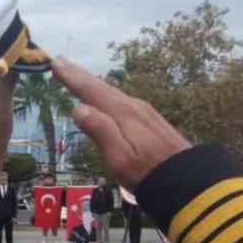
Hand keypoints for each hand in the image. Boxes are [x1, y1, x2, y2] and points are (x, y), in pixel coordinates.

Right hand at [52, 57, 190, 189]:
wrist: (188, 180)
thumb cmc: (148, 173)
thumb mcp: (119, 157)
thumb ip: (100, 130)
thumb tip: (78, 108)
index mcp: (122, 113)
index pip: (91, 91)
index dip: (72, 77)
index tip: (54, 62)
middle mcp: (133, 106)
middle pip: (102, 87)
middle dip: (81, 75)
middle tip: (62, 62)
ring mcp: (145, 113)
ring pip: (113, 93)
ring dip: (94, 84)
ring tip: (79, 77)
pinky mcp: (152, 121)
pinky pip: (122, 100)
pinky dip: (108, 95)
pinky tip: (108, 99)